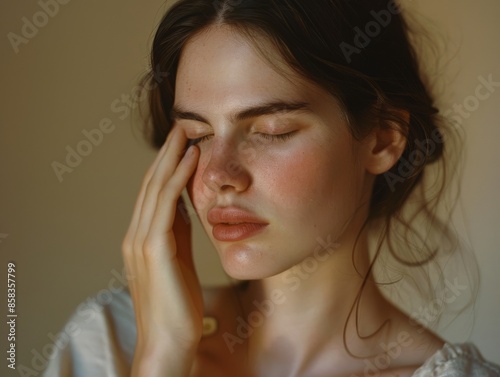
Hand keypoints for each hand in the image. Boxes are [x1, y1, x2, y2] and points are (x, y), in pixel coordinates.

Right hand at [122, 125, 201, 375]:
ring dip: (172, 157)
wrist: (170, 340)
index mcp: (142, 237)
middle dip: (167, 153)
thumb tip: (187, 206)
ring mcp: (141, 241)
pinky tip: (191, 160)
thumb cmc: (178, 303)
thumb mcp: (179, 259)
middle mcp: (136, 235)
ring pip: (156, 189)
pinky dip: (178, 179)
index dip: (167, 165)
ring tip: (187, 132)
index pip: (153, 193)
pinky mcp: (153, 250)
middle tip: (182, 125)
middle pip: (151, 184)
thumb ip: (179, 233)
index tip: (183, 142)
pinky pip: (166, 206)